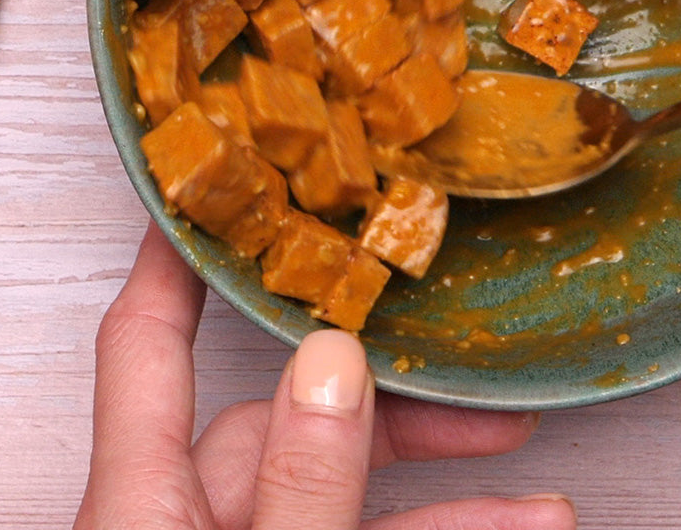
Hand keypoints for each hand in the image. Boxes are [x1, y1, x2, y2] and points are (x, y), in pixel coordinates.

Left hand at [74, 221, 575, 529]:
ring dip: (436, 499)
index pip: (144, 346)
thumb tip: (328, 358)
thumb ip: (295, 489)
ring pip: (333, 501)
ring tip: (538, 500)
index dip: (172, 256)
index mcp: (142, 509)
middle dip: (388, 404)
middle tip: (477, 393)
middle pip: (279, 421)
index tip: (213, 183)